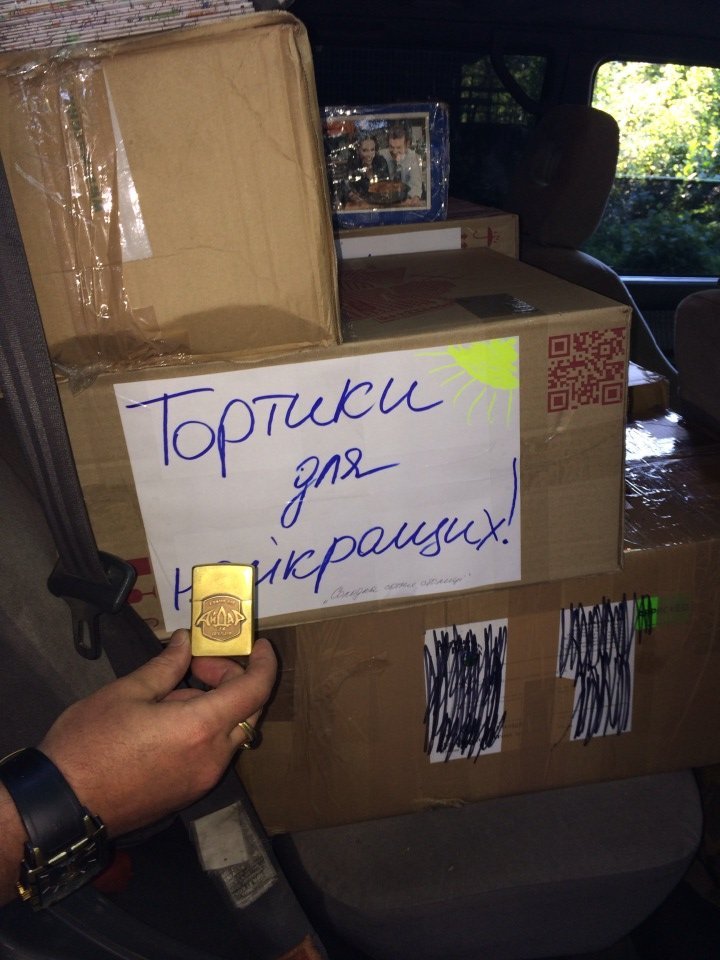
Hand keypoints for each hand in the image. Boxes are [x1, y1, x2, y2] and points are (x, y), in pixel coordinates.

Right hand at [39, 630, 276, 837]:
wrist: (61, 806)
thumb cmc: (89, 743)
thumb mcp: (127, 692)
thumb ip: (167, 666)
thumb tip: (186, 642)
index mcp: (201, 728)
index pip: (256, 691)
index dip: (265, 664)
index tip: (259, 645)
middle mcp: (212, 758)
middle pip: (247, 712)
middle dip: (232, 681)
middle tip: (196, 666)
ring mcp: (202, 780)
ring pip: (228, 733)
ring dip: (214, 706)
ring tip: (169, 695)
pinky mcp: (187, 794)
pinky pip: (211, 754)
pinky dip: (203, 730)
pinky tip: (166, 722)